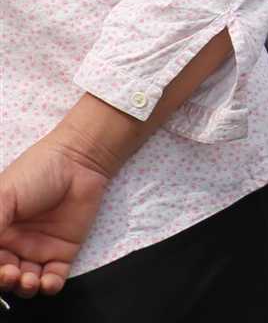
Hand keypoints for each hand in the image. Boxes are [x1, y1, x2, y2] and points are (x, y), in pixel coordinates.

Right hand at [0, 136, 114, 297]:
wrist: (79, 161)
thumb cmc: (36, 172)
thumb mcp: (3, 196)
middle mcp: (12, 245)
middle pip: (2, 275)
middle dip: (3, 281)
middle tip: (9, 274)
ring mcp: (37, 250)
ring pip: (24, 282)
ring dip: (23, 287)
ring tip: (27, 280)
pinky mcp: (62, 252)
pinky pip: (53, 278)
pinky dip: (49, 286)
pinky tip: (46, 283)